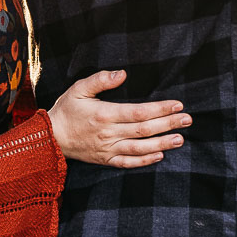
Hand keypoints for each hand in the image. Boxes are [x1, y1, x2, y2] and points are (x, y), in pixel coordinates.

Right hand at [48, 70, 191, 168]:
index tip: (177, 105)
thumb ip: (101, 80)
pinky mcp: (105, 160)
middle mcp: (108, 134)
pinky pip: (128, 163)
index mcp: (104, 114)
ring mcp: (107, 149)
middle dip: (168, 124)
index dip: (160, 109)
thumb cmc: (66, 110)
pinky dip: (145, 161)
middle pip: (144, 130)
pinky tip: (160, 156)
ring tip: (180, 139)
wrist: (49, 138)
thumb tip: (122, 74)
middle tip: (188, 120)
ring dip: (162, 144)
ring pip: (140, 148)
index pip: (138, 112)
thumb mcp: (79, 89)